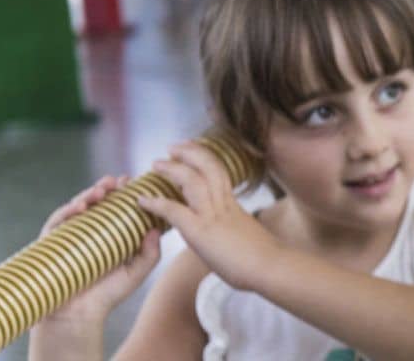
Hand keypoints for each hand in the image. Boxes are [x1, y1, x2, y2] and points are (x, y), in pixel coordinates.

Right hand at [36, 176, 161, 326]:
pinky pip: (58, 221)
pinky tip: (81, 206)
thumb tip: (155, 229)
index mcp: (111, 234)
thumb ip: (150, 253)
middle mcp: (90, 231)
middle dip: (108, 188)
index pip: (118, 208)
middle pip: (98, 202)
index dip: (125, 194)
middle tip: (119, 181)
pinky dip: (68, 210)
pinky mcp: (52, 242)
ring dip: (89, 194)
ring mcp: (70, 235)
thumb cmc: (109, 294)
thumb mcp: (137, 272)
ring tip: (102, 190)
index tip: (135, 183)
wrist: (79, 315)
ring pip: (78, 207)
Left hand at [138, 141, 277, 291]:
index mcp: (233, 206)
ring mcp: (212, 215)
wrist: (270, 267)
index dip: (206, 159)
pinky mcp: (200, 231)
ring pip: (192, 180)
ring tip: (157, 163)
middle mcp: (223, 205)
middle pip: (208, 167)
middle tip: (174, 146)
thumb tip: (233, 235)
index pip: (219, 173)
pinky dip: (157, 203)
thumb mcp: (247, 236)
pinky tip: (142, 200)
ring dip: (172, 169)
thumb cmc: (263, 259)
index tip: (193, 150)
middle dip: (190, 153)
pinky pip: (175, 211)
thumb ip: (234, 229)